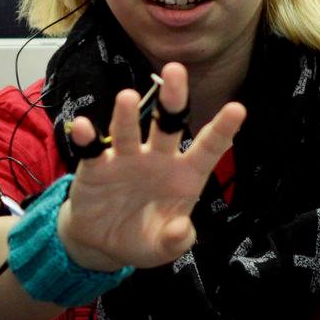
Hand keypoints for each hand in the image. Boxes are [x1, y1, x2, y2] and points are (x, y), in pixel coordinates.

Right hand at [54, 62, 243, 270]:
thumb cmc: (143, 238)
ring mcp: (126, 159)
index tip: (237, 108)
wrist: (102, 244)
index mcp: (184, 176)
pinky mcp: (96, 167)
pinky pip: (92, 149)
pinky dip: (86, 137)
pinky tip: (82, 126)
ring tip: (126, 97)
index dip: (221, 130)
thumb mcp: (162, 248)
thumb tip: (182, 231)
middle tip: (175, 71)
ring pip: (129, 132)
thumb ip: (175, 241)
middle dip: (172, 99)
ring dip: (126, 115)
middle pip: (167, 124)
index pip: (207, 149)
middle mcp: (157, 159)